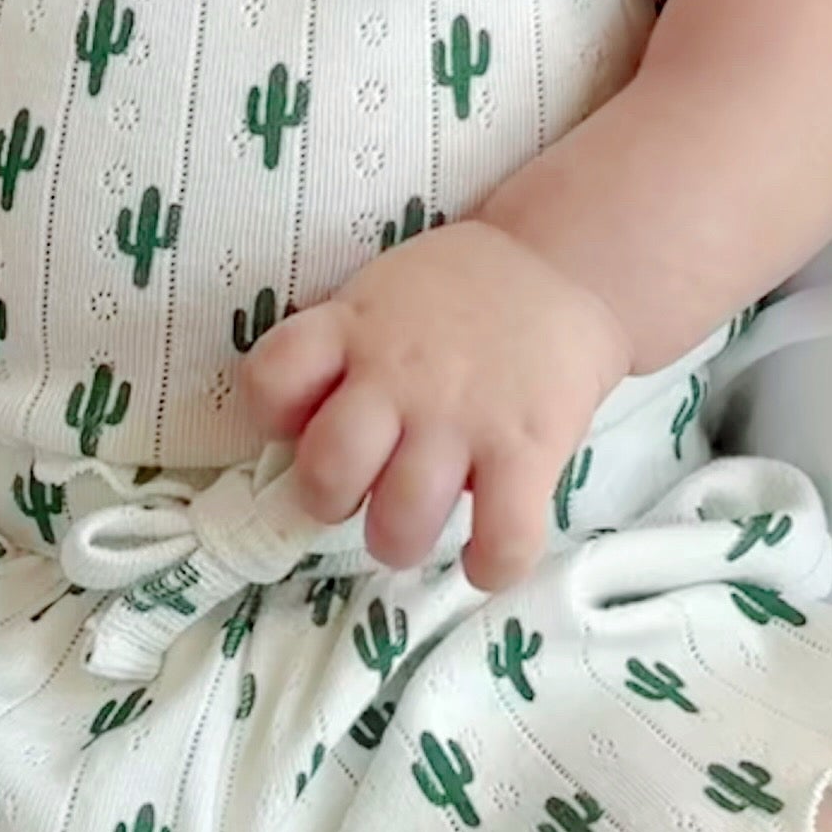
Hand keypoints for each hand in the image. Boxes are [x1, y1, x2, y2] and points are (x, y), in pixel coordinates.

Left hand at [233, 220, 630, 592]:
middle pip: (328, 470)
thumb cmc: (458, 296)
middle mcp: (396, 377)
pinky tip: (485, 558)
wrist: (559, 265)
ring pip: (402, 520)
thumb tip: (309, 434)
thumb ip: (340, 351)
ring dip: (399, 541)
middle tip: (360, 491)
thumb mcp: (379, 297)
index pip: (271, 381)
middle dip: (331, 501)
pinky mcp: (526, 451)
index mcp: (351, 331)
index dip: (275, 417)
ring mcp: (461, 418)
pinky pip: (503, 538)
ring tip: (415, 527)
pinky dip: (491, 566)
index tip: (305, 424)